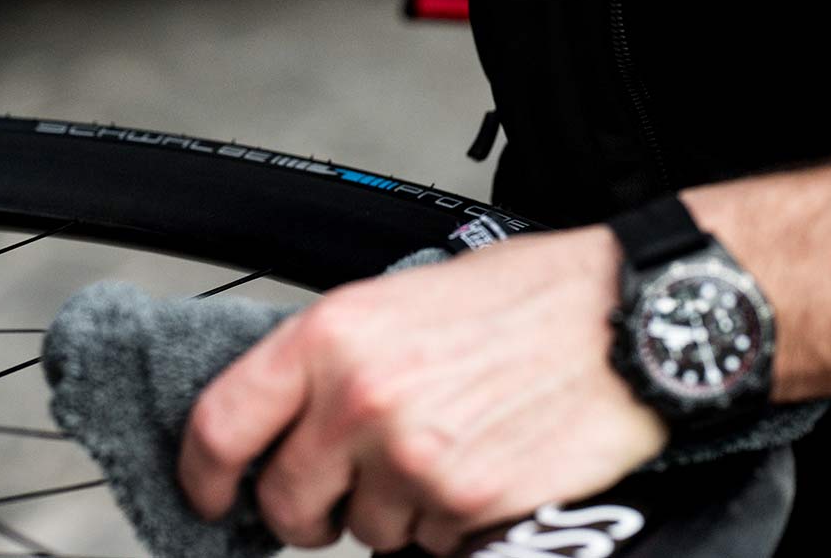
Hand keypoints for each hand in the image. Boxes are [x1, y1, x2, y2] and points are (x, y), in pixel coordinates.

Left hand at [179, 228, 666, 556]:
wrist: (627, 324)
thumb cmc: (529, 298)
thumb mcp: (406, 297)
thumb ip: (338, 355)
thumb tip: (289, 412)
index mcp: (334, 335)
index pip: (223, 424)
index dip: (204, 473)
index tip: (209, 490)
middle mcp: (362, 399)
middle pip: (286, 499)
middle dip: (305, 510)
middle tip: (333, 494)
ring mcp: (413, 460)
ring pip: (364, 531)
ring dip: (390, 511)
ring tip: (440, 452)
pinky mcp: (467, 506)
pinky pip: (429, 546)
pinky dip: (447, 524)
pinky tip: (480, 469)